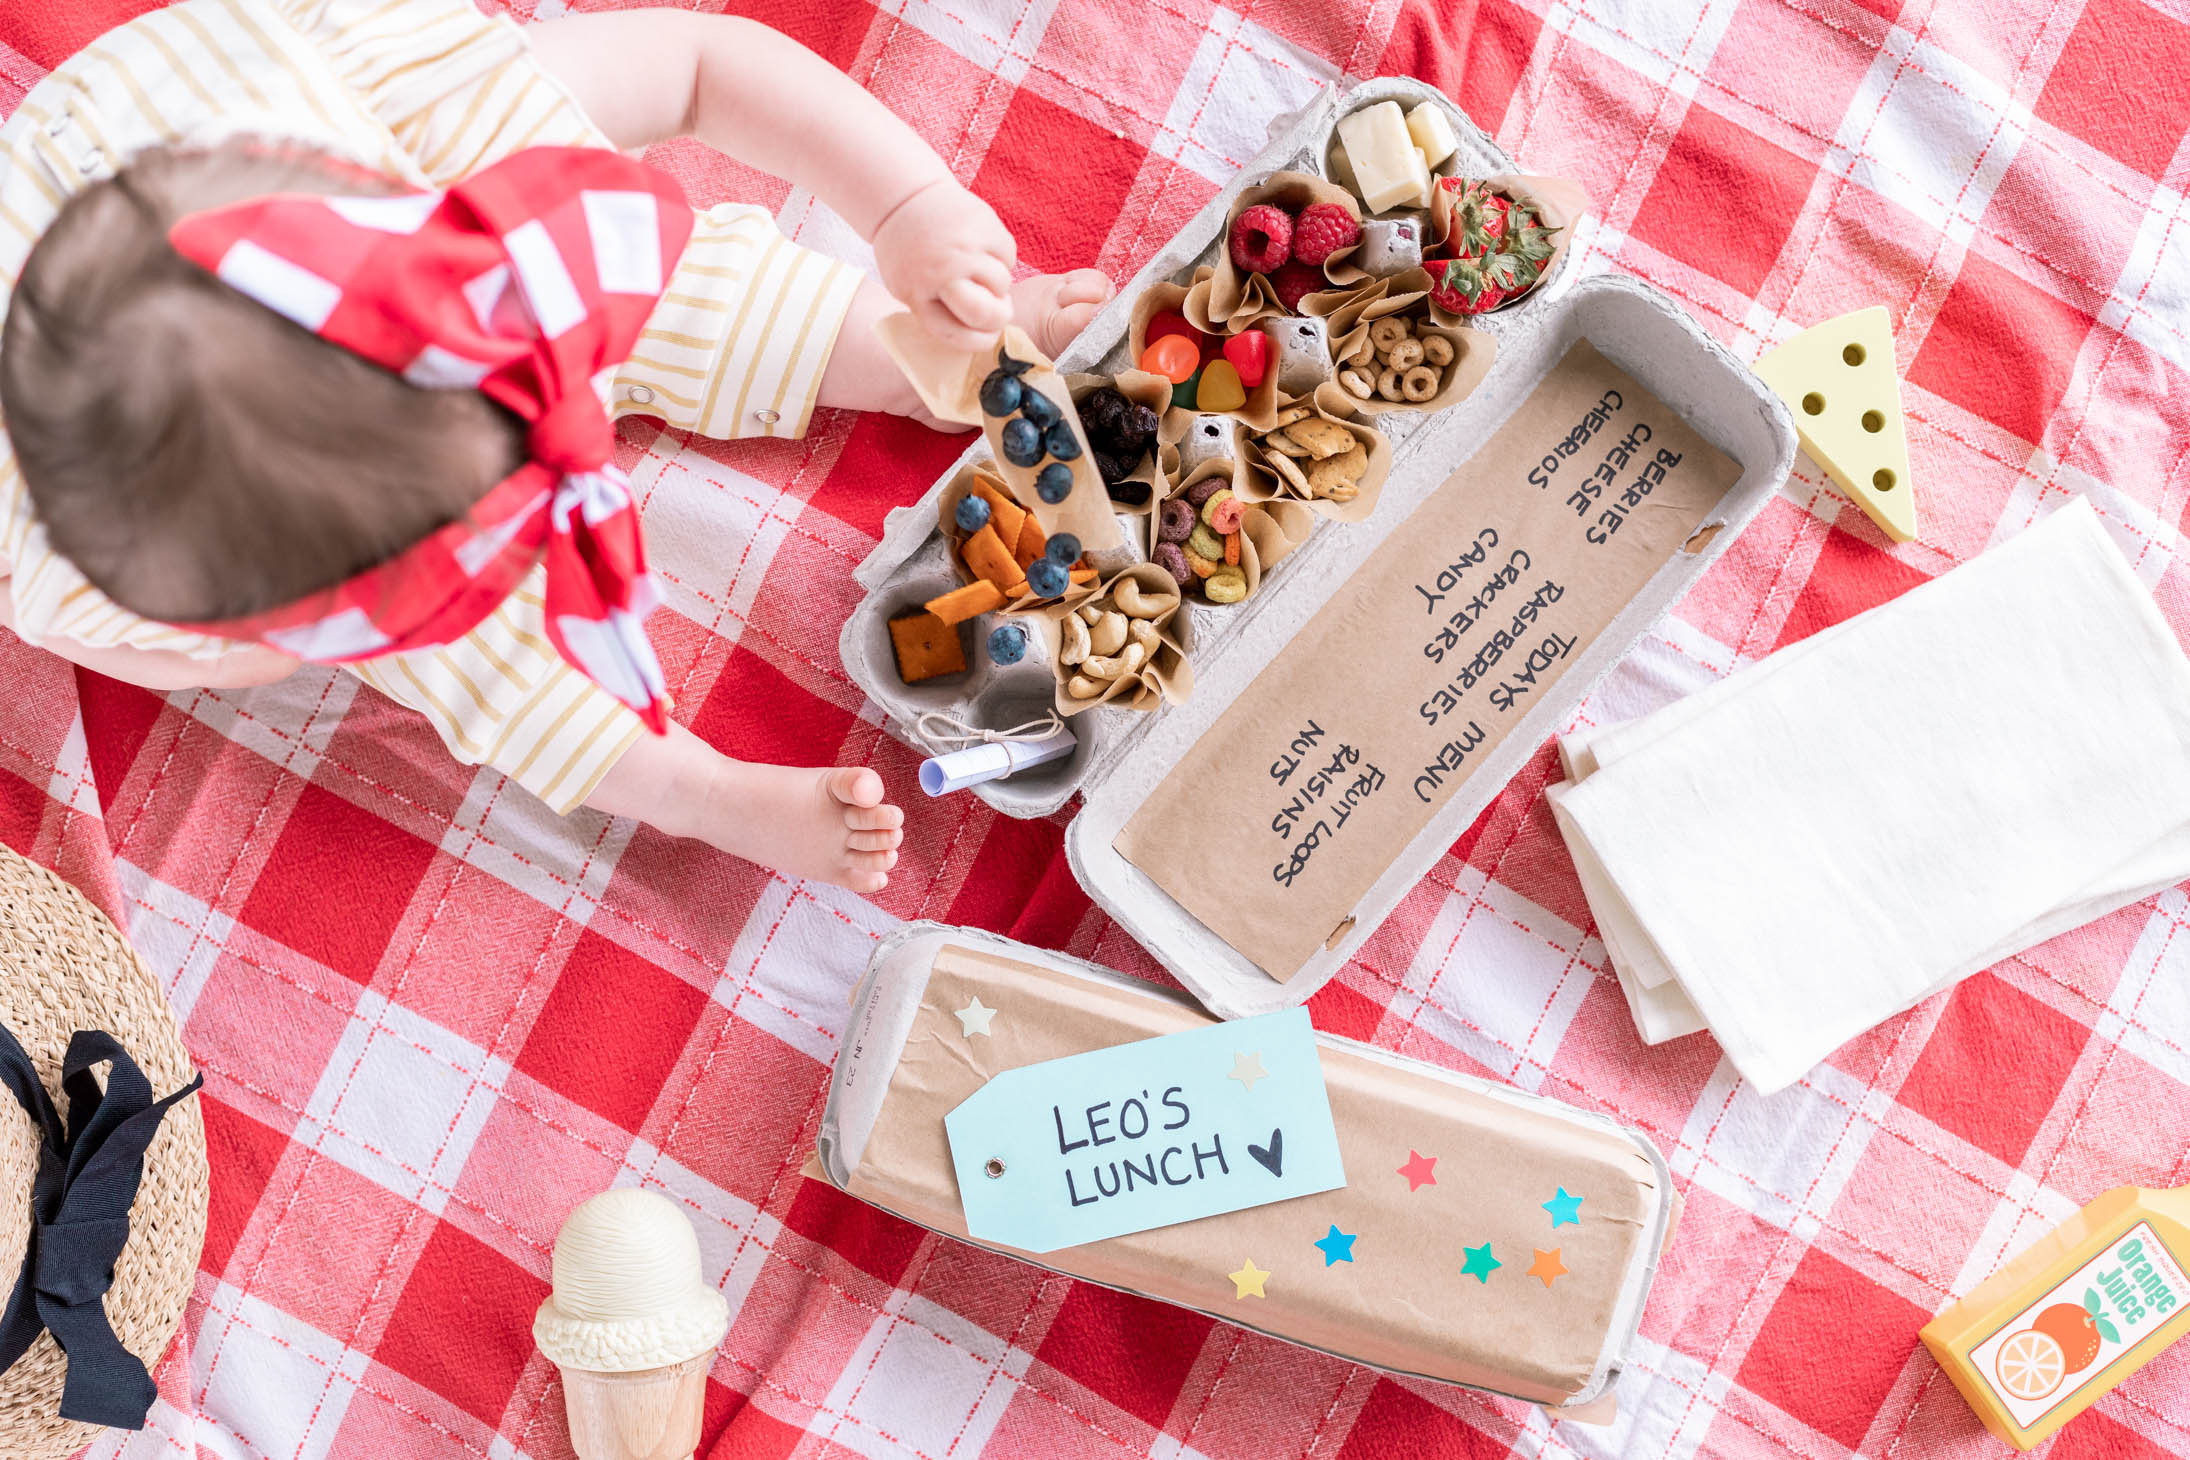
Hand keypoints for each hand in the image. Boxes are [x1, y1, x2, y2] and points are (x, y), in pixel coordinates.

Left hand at [871, 179, 1015, 351]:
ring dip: (999, 283)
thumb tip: (987, 330)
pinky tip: (981, 246)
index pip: (957, 334)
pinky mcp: (986, 226)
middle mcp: (942, 272)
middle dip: (999, 317)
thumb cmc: (907, 251)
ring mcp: (965, 248)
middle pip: (986, 314)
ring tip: (981, 268)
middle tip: (999, 309)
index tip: (987, 337)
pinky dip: (1001, 256)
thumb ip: (937, 309)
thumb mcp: (906, 286)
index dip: (979, 341)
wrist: (904, 197)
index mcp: (918, 295)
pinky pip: (1009, 257)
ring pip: (1003, 284)